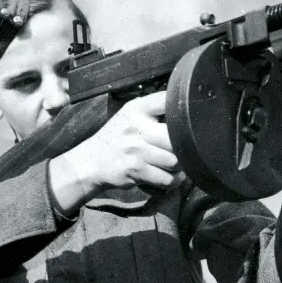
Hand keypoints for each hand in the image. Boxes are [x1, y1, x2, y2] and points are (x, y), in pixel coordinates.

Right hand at [49, 92, 182, 213]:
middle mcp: (137, 127)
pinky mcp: (135, 170)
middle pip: (177, 139)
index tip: (187, 120)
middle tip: (181, 152)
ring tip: (173, 167)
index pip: (166, 100)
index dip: (183, 110)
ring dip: (179, 168)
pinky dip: (171, 182)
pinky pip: (166, 179)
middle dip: (184, 149)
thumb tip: (190, 109)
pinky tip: (166, 177)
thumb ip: (156, 109)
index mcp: (138, 109)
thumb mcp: (132, 115)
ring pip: (175, 162)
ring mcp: (136, 150)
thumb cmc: (118, 137)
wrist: (91, 161)